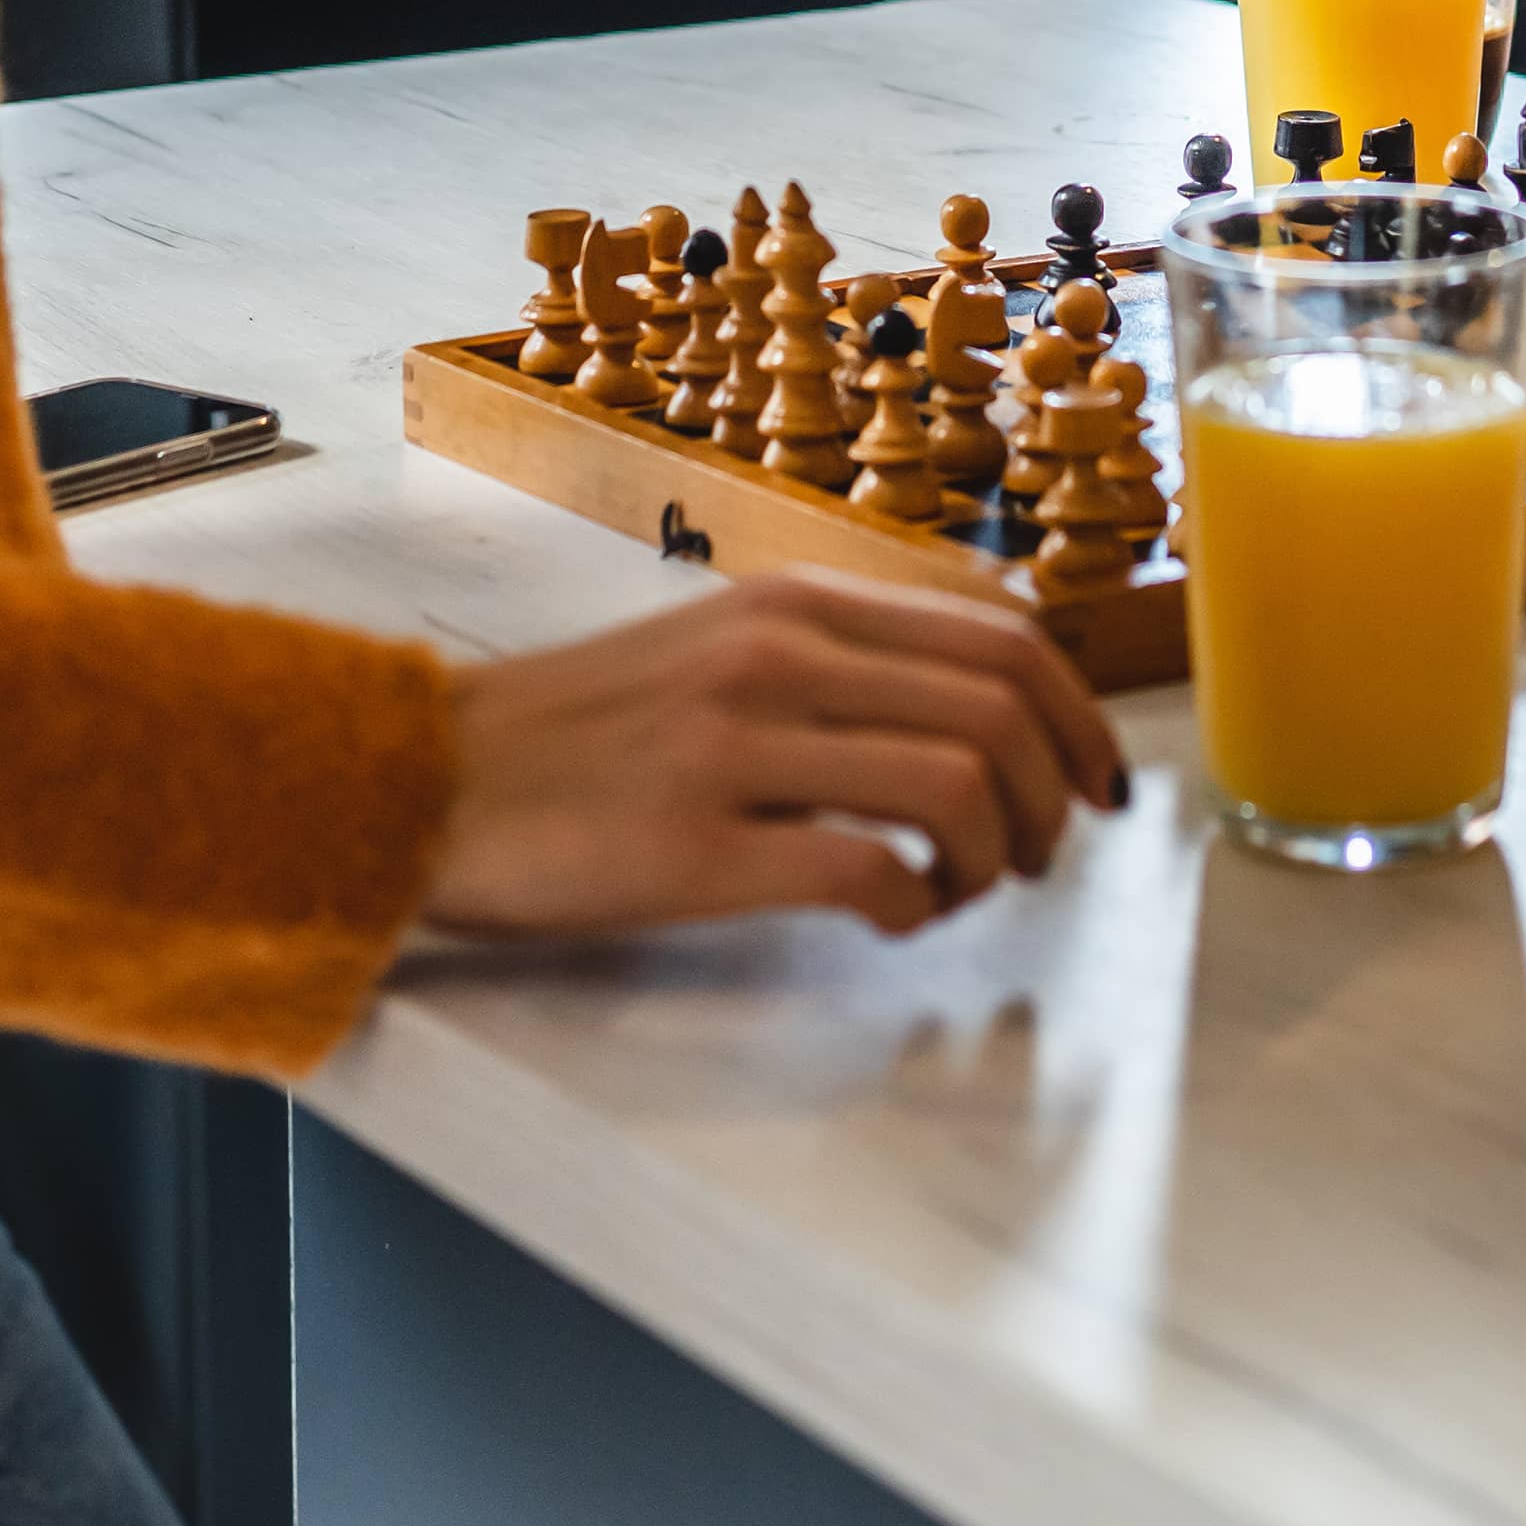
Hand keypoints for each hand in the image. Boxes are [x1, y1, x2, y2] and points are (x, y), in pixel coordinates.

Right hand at [424, 572, 1126, 941]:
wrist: (427, 782)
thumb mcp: (717, 652)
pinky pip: (868, 872)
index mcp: (793, 604)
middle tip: (1046, 854)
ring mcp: (735, 745)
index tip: (1098, 780)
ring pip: (955, 783)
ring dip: (995, 858)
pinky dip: (916, 909)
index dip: (1079, 713)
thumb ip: (834, 664)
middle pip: (1001, 704)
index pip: (1001, 633)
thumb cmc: (578, 736)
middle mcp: (776, 654)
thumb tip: (975, 716)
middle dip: (1058, 793)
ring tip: (965, 893)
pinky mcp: (695, 843)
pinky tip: (891, 921)